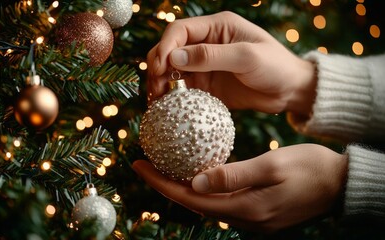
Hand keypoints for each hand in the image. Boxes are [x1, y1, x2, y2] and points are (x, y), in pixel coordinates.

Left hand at [132, 144, 347, 231]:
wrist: (341, 185)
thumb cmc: (312, 169)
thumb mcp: (274, 165)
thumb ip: (234, 175)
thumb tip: (196, 181)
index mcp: (245, 208)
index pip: (190, 198)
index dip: (161, 183)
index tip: (138, 164)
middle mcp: (243, 218)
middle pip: (193, 203)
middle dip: (166, 184)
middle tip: (145, 162)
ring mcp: (251, 218)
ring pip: (206, 203)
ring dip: (183, 186)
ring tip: (164, 165)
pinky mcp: (257, 211)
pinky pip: (221, 201)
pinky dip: (204, 188)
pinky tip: (197, 172)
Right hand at [147, 11, 315, 114]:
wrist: (290, 91)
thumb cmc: (276, 67)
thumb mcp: (246, 57)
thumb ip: (210, 56)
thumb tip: (174, 57)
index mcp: (217, 28)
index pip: (180, 31)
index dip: (166, 47)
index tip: (160, 68)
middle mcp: (206, 44)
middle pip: (170, 50)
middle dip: (159, 66)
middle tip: (155, 88)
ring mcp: (205, 66)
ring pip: (172, 71)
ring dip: (162, 83)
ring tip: (156, 100)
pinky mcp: (206, 85)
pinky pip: (183, 89)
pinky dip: (172, 97)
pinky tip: (166, 107)